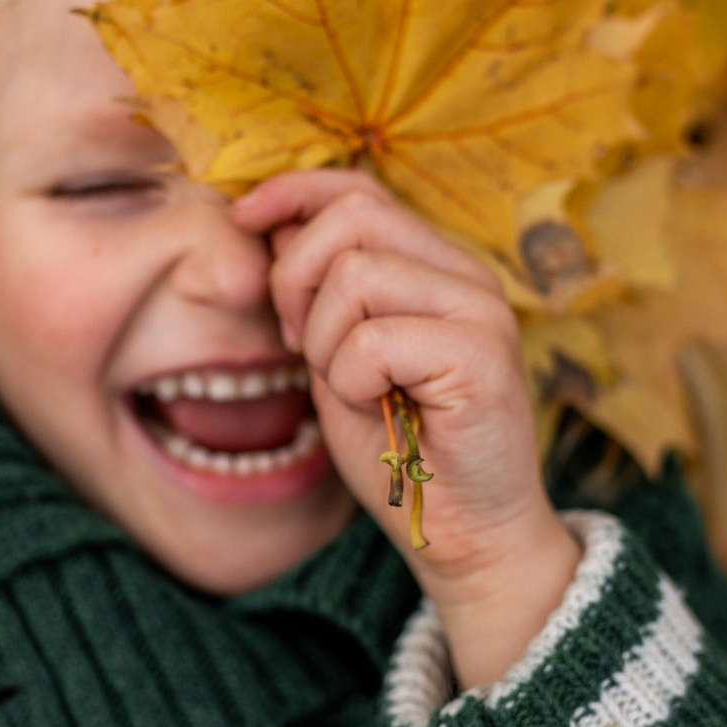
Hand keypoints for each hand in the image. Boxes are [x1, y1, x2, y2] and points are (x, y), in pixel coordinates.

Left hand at [233, 170, 581, 691]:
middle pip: (353, 216)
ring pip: (355, 277)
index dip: (292, 193)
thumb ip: (317, 293)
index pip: (359, 190)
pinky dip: (351, 383)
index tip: (243, 220)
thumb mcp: (339, 358)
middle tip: (302, 346)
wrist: (467, 535)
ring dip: (325, 344)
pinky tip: (380, 412)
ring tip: (356, 390)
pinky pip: (372, 341)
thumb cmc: (403, 451)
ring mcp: (482, 312)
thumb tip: (270, 223)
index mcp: (438, 266)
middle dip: (296, 277)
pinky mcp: (483, 357)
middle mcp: (469, 276)